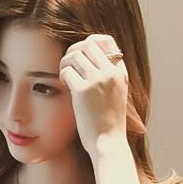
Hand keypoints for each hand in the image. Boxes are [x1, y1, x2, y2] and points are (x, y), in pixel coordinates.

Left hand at [58, 33, 129, 156]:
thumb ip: (107, 77)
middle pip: (88, 44)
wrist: (109, 142)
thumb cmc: (108, 123)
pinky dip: (62, 75)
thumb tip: (87, 61)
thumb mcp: (116, 95)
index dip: (90, 42)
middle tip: (68, 64)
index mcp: (120, 72)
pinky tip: (64, 85)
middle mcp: (111, 72)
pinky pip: (67, 70)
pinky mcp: (83, 90)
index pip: (107, 41)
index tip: (81, 54)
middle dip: (73, 50)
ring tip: (65, 75)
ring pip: (75, 54)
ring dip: (65, 62)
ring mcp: (98, 80)